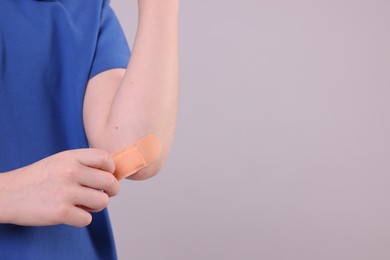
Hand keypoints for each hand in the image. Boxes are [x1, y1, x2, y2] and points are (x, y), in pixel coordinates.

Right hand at [0, 148, 118, 226]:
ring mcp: (66, 192)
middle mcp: (71, 172)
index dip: (111, 169)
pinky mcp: (61, 212)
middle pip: (110, 182)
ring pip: (102, 202)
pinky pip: (87, 219)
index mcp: (72, 157)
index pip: (106, 158)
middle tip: (102, 194)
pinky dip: (81, 219)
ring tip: (83, 203)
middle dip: (111, 191)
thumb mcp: (61, 160)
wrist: (7, 194)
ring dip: (96, 206)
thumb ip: (84, 163)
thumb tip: (112, 173)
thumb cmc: (38, 178)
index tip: (107, 175)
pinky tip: (70, 213)